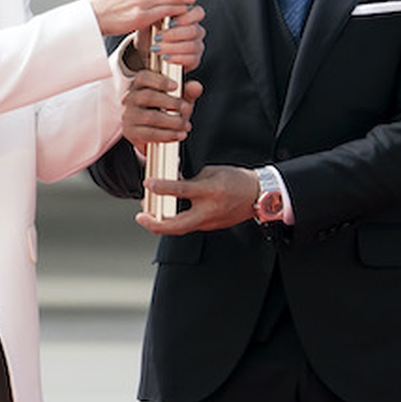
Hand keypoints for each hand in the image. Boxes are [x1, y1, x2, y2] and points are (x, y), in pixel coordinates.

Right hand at [122, 73, 200, 150]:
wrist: (154, 134)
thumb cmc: (167, 109)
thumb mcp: (179, 98)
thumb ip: (188, 91)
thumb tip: (196, 86)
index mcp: (141, 85)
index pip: (143, 77)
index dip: (159, 81)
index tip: (176, 86)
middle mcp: (130, 98)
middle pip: (147, 96)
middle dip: (171, 102)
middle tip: (186, 108)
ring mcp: (129, 115)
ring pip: (150, 117)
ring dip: (173, 121)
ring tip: (185, 125)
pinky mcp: (130, 132)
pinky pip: (149, 133)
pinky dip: (168, 135)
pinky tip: (179, 135)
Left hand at [135, 165, 256, 234]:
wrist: (259, 195)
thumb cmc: (237, 180)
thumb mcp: (211, 172)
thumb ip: (190, 179)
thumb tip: (171, 182)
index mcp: (210, 191)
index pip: (181, 190)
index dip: (162, 187)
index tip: (148, 183)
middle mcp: (209, 210)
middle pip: (177, 225)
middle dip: (155, 224)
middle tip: (141, 217)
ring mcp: (210, 222)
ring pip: (181, 228)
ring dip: (162, 225)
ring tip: (148, 216)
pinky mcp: (210, 226)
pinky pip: (189, 226)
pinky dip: (175, 222)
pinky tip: (165, 216)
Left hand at [150, 3, 205, 69]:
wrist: (145, 52)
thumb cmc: (148, 33)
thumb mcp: (149, 21)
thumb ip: (156, 13)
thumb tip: (155, 5)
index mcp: (188, 17)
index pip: (197, 12)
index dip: (186, 17)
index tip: (170, 22)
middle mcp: (195, 30)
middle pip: (195, 30)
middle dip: (175, 34)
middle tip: (157, 37)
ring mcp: (196, 46)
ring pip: (193, 46)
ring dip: (173, 47)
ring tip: (156, 49)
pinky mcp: (194, 60)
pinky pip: (192, 59)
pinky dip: (177, 58)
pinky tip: (165, 57)